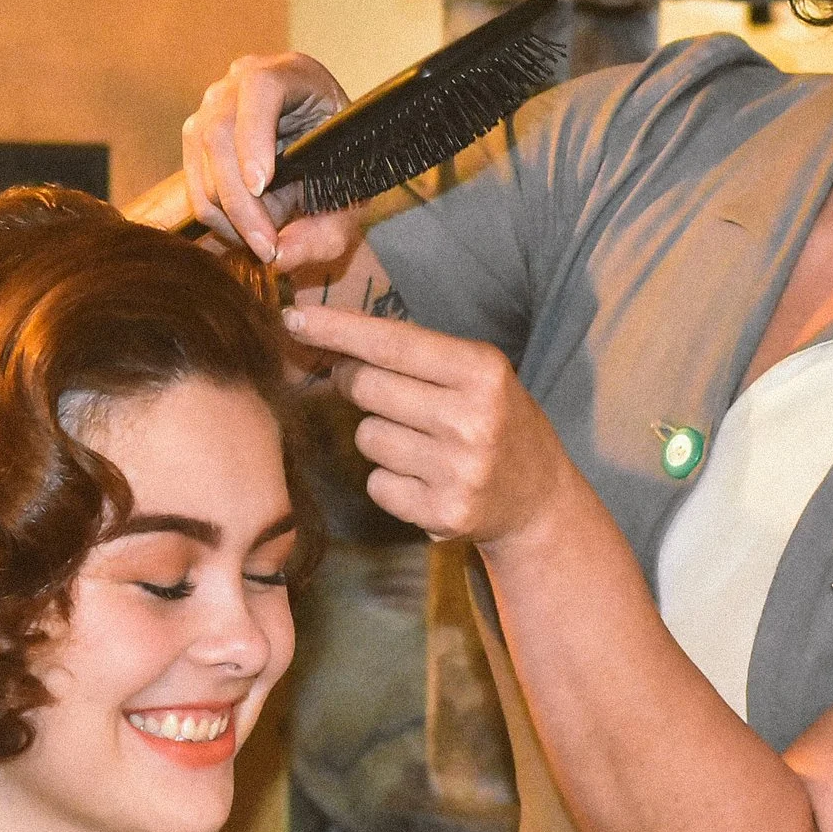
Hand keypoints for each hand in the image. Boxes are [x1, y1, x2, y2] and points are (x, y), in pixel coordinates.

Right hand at [182, 52, 360, 267]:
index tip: (261, 186)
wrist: (322, 152)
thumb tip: (279, 259)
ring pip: (200, 160)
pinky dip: (216, 214)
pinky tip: (246, 231)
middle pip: (219, 134)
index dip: (255, 137)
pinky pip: (193, 179)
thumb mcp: (347, 197)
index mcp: (290, 73)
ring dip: (228, 213)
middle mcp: (242, 79)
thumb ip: (324, 230)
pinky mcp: (197, 135)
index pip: (261, 90)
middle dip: (240, 201)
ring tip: (265, 240)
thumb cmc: (340, 163)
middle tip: (266, 248)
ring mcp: (213, 104)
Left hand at [282, 303, 578, 547]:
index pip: (392, 343)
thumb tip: (331, 334)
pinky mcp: (443, 513)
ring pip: (367, 437)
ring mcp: (458, 471)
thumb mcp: (475, 374)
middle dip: (356, 382)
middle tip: (374, 388)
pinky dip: (389, 479)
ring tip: (421, 443)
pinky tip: (424, 478)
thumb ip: (413, 353)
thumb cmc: (496, 421)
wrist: (538, 500)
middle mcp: (472, 419)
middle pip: (368, 387)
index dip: (337, 329)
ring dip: (379, 436)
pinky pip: (377, 483)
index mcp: (482, 371)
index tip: (294, 318)